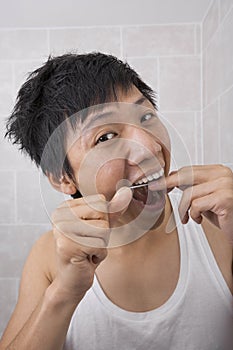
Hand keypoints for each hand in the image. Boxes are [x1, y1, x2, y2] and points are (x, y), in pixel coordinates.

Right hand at [50, 187, 131, 301]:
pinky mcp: (67, 245)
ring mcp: (61, 230)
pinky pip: (99, 244)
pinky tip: (86, 259)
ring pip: (103, 228)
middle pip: (102, 213)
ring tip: (88, 251)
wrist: (72, 280)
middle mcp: (59, 215)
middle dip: (103, 232)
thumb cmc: (85, 252)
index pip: (100, 201)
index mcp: (65, 207)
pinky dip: (99, 254)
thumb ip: (113, 209)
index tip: (89, 232)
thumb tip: (126, 192)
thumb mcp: (102, 226)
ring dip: (101, 244)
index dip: (102, 219)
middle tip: (89, 244)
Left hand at [164, 165, 232, 243]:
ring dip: (183, 208)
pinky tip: (199, 219)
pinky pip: (196, 205)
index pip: (190, 169)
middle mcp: (222, 175)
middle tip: (158, 188)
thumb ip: (193, 186)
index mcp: (218, 171)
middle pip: (187, 176)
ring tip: (187, 217)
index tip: (161, 182)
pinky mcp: (223, 199)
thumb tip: (171, 178)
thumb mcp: (205, 196)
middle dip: (169, 183)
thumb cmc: (224, 213)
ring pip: (189, 193)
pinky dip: (193, 215)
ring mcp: (224, 185)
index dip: (173, 177)